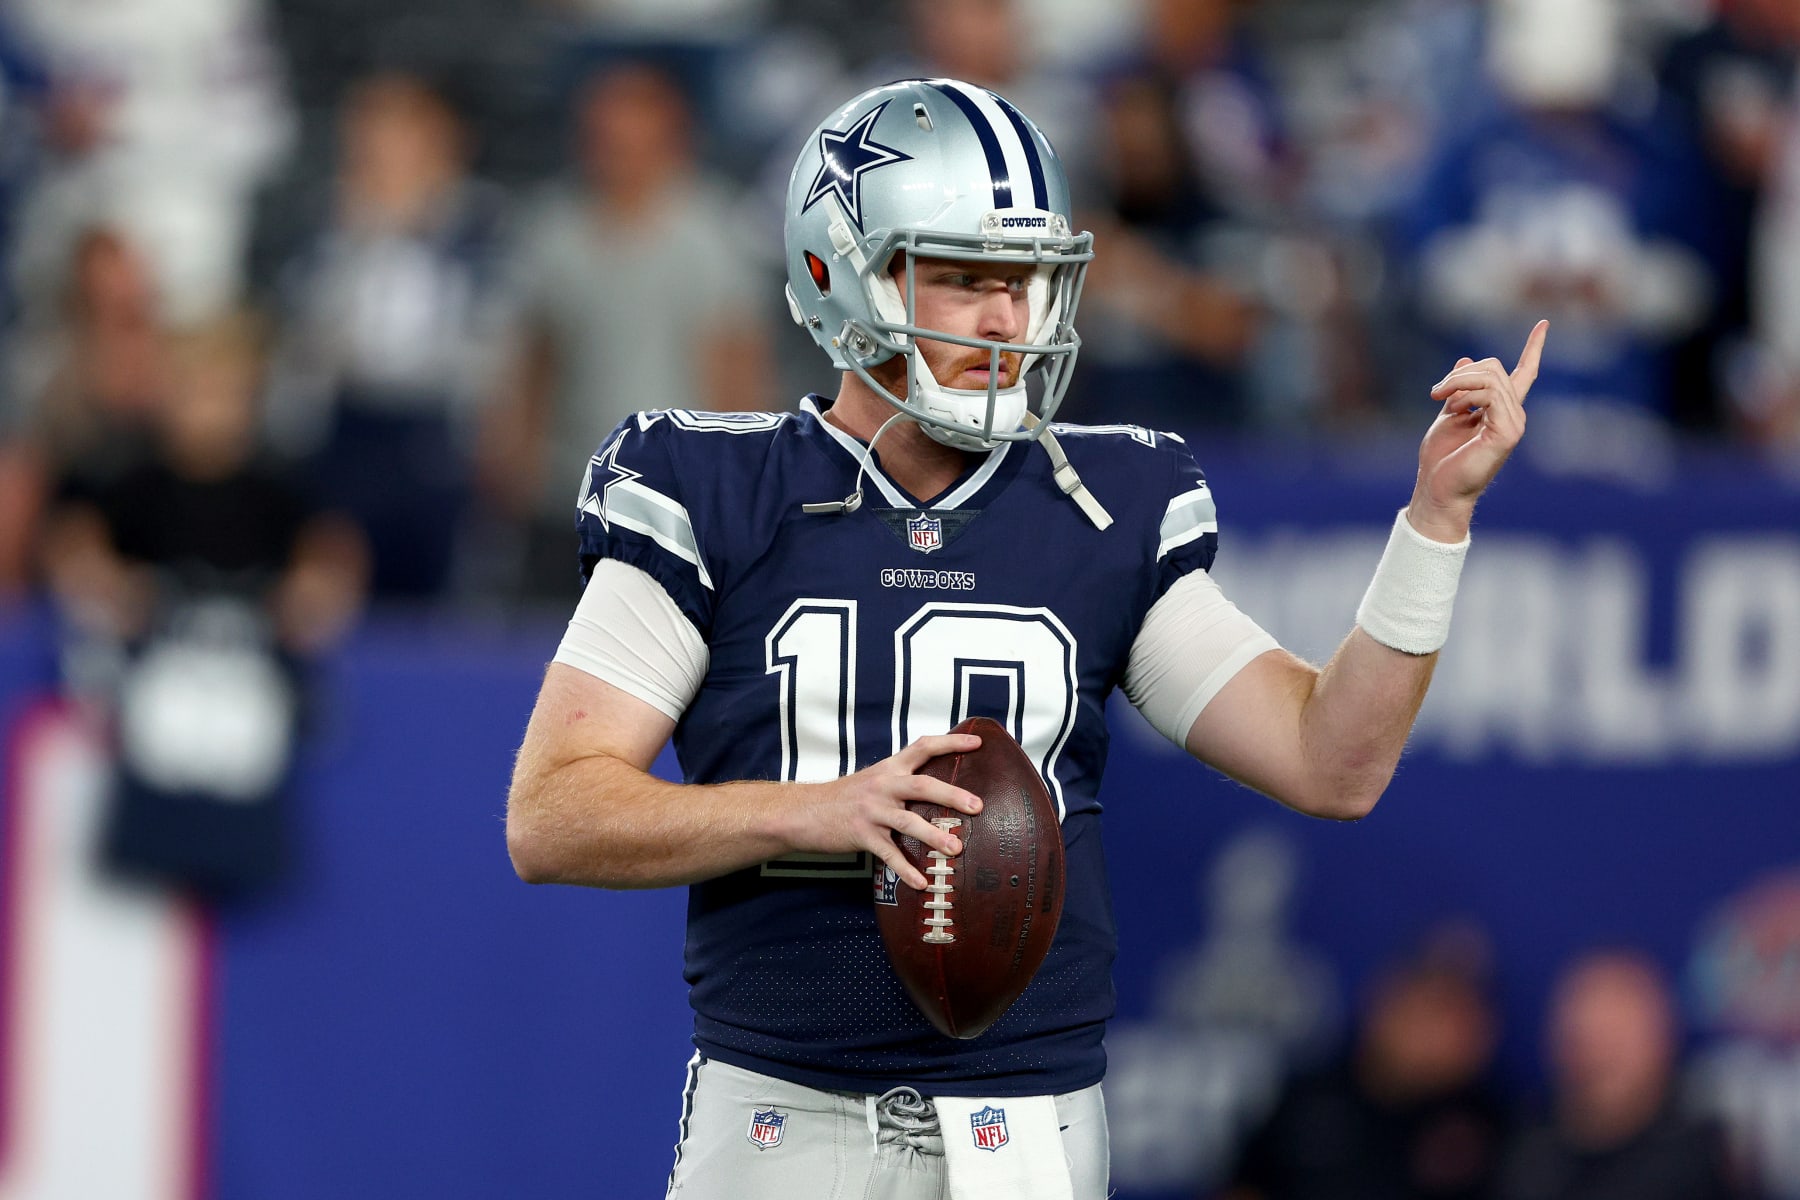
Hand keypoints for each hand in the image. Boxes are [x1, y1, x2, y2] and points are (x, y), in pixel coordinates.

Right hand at [778, 734, 984, 889]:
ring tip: (955, 848)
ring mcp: (872, 810)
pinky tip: (921, 882)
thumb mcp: (873, 780)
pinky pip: (888, 853)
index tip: (977, 742)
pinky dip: (906, 869)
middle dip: (952, 794)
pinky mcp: (861, 834)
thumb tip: (937, 790)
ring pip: (908, 820)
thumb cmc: (843, 798)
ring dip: (934, 835)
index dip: (951, 742)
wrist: (804, 812)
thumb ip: (901, 781)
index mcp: (889, 768)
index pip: (923, 747)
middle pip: (922, 784)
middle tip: (977, 806)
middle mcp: (883, 785)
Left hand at [1410, 320, 1547, 541]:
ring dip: (1457, 382)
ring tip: (1439, 399)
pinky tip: (1455, 410)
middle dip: (1460, 373)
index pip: (1525, 373)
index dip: (1534, 348)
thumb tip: (1466, 359)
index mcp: (1501, 410)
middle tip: (1436, 392)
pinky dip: (1466, 395)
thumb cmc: (1441, 458)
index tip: (1544, 324)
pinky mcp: (1508, 432)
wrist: (1437, 488)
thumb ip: (1459, 389)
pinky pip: (1491, 394)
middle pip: (1494, 368)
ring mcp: (1514, 423)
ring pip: (1491, 377)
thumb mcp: (1449, 413)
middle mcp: (1513, 414)